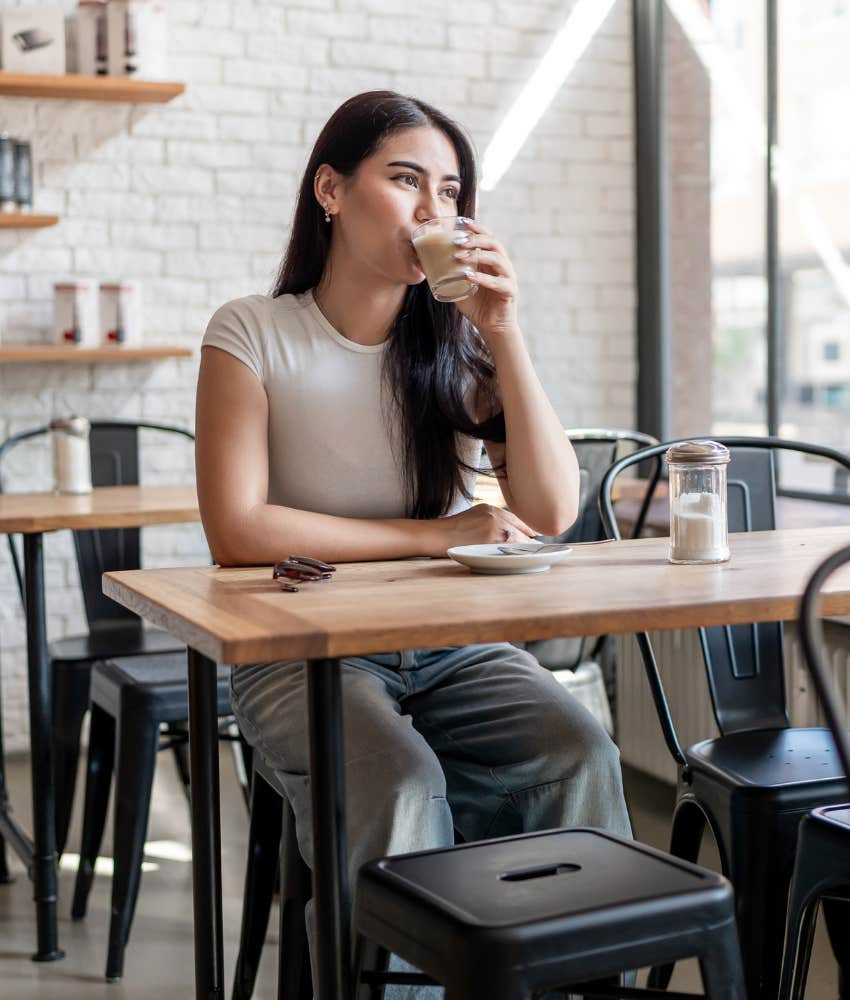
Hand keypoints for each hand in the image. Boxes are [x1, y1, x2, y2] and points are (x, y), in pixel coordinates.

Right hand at [430, 503, 535, 555]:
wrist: (435, 535)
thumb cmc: (451, 530)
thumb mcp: (473, 516)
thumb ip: (491, 521)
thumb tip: (510, 533)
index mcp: (491, 509)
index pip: (516, 519)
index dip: (527, 530)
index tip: (533, 537)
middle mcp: (495, 515)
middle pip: (520, 530)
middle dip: (528, 542)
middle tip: (537, 550)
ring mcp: (494, 527)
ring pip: (518, 541)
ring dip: (525, 551)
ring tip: (530, 557)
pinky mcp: (490, 540)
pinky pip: (510, 550)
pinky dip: (517, 556)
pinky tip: (519, 561)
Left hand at [452, 219, 519, 344]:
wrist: (492, 327)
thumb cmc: (476, 306)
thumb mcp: (460, 287)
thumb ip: (449, 275)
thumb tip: (426, 265)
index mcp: (492, 261)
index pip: (488, 237)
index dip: (478, 228)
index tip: (463, 222)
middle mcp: (502, 265)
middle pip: (493, 243)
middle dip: (475, 239)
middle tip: (457, 241)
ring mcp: (508, 277)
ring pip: (497, 259)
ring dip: (477, 255)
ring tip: (459, 257)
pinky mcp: (510, 292)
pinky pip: (498, 282)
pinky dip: (483, 278)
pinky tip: (469, 276)